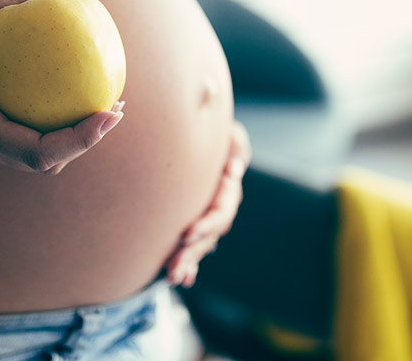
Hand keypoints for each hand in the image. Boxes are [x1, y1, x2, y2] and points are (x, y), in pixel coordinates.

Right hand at [0, 0, 124, 173]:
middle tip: (117, 105)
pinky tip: (64, 94)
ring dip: (70, 138)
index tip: (109, 112)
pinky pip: (20, 140)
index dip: (81, 139)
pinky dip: (48, 127)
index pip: (38, 152)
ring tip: (101, 104)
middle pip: (44, 161)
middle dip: (86, 140)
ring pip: (34, 157)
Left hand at [165, 120, 249, 286]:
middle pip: (210, 237)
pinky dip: (190, 263)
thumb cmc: (216, 134)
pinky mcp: (196, 224)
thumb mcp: (230, 133)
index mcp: (229, 190)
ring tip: (175, 278)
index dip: (206, 225)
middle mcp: (221, 208)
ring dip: (188, 263)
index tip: (187, 234)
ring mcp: (209, 219)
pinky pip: (194, 247)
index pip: (220, 212)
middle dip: (193, 254)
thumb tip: (234, 170)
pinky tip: (182, 279)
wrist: (200, 140)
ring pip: (201, 246)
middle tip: (174, 269)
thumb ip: (236, 145)